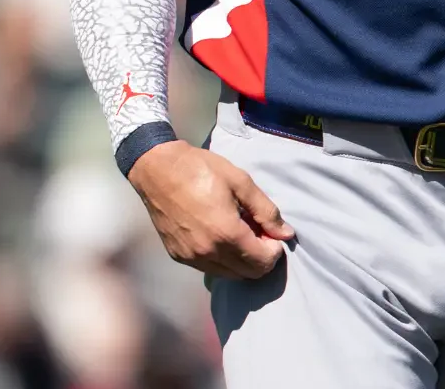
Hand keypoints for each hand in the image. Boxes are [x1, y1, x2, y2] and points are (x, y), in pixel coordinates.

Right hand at [128, 141, 293, 278]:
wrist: (158, 169)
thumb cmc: (202, 170)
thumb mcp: (241, 183)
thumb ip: (266, 211)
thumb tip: (286, 233)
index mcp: (226, 234)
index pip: (263, 262)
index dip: (275, 249)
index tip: (272, 231)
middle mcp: (208, 253)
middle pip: (248, 274)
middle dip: (261, 257)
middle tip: (259, 232)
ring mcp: (190, 258)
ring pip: (229, 275)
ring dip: (242, 260)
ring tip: (241, 232)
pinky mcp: (178, 256)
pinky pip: (210, 268)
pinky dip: (223, 259)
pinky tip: (221, 236)